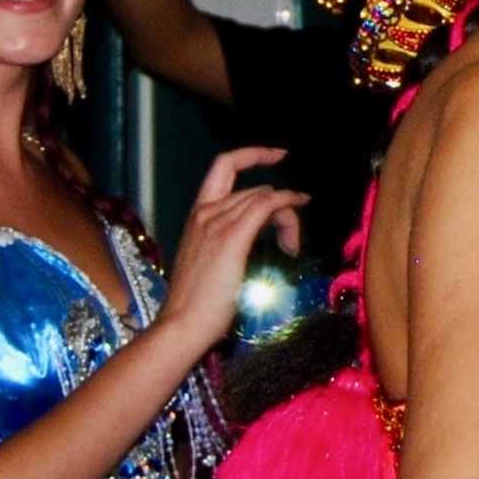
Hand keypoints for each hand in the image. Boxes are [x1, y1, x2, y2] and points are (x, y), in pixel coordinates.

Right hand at [158, 146, 304, 359]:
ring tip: (291, 246)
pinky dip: (287, 206)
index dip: (253, 154)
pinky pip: (266, 205)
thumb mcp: (214, 261)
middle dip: (281, 207)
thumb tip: (262, 236)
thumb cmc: (198, 303)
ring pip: (264, 197)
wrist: (182, 324)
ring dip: (287, 216)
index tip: (278, 155)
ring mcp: (216, 223)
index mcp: (198, 215)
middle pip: (255, 189)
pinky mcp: (230, 238)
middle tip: (291, 239)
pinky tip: (295, 223)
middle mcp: (205, 213)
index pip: (223, 166)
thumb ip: (233, 241)